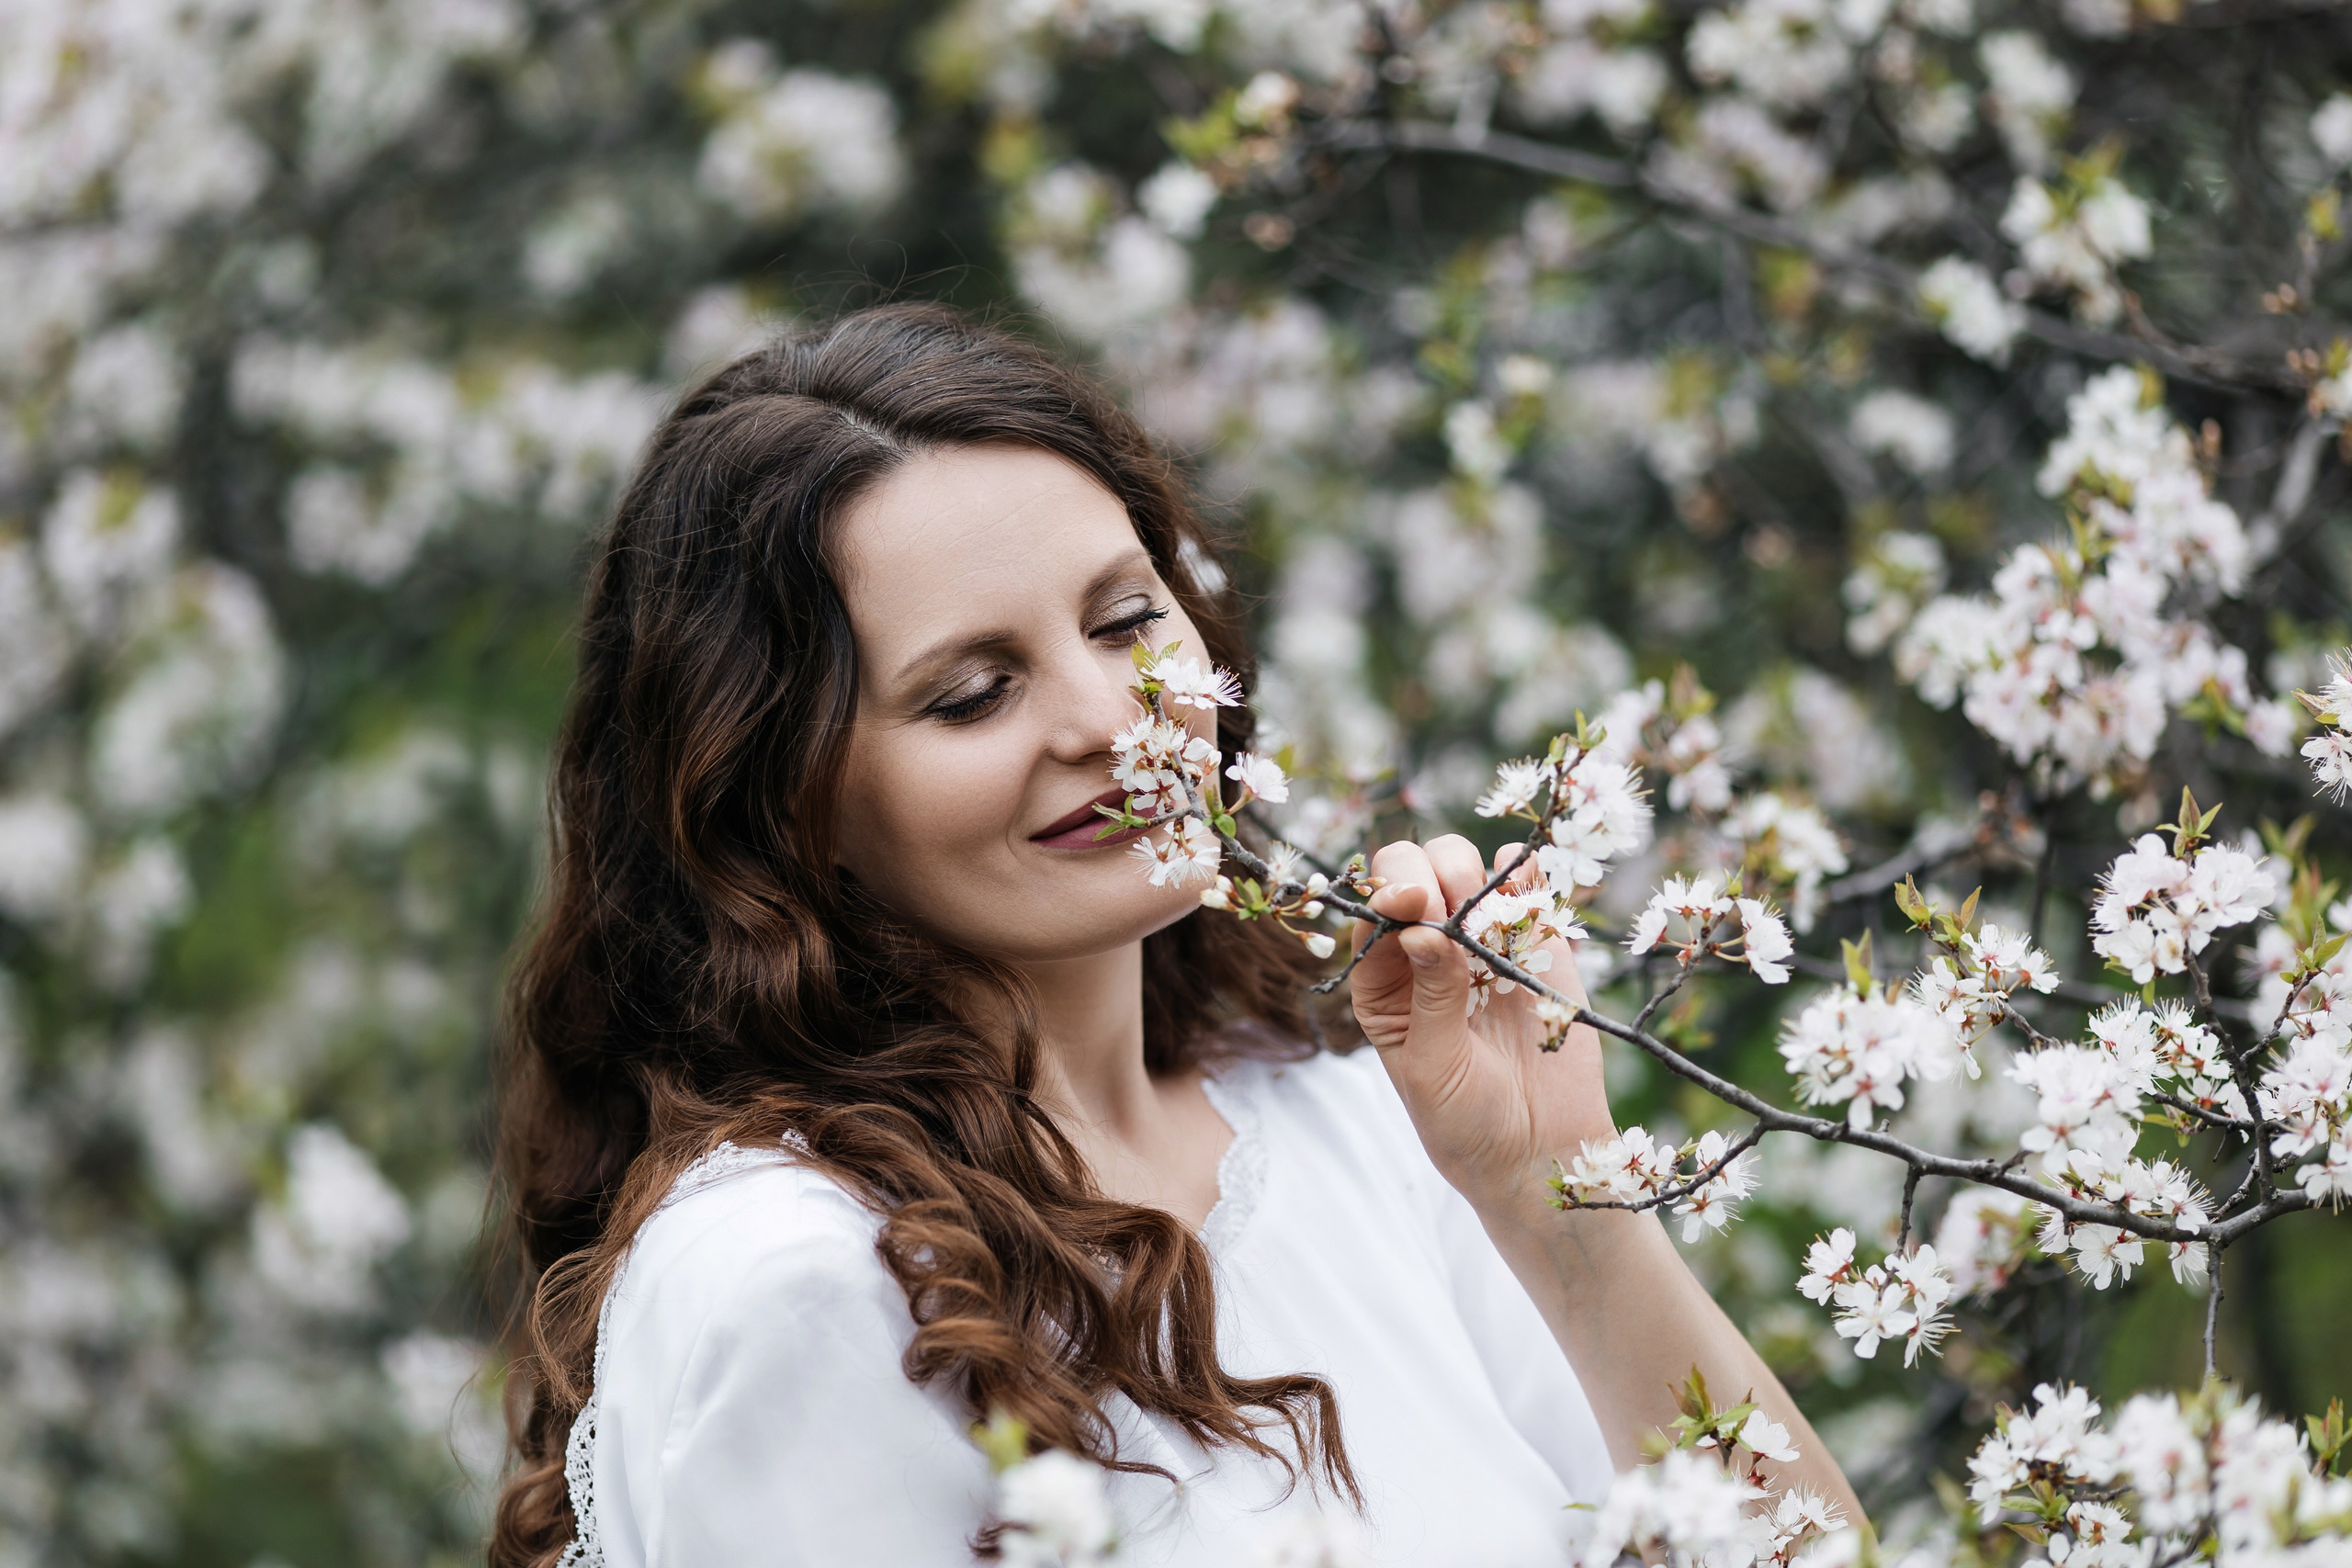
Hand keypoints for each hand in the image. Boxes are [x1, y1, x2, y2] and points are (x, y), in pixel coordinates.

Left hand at [1348, 834, 1617, 1220]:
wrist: (1540, 1150)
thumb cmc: (1467, 1121)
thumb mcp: (1435, 1066)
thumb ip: (1433, 997)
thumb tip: (1424, 928)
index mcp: (1382, 982)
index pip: (1373, 914)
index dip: (1388, 895)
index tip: (1414, 902)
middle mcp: (1425, 951)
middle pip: (1411, 872)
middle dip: (1428, 874)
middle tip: (1454, 905)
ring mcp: (1479, 941)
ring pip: (1462, 865)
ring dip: (1470, 871)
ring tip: (1489, 917)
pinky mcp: (1534, 942)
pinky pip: (1524, 883)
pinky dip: (1524, 871)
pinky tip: (1525, 893)